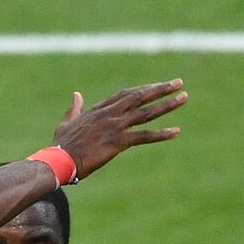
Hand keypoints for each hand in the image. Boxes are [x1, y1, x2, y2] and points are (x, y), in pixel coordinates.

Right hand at [52, 79, 187, 179]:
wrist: (59, 161)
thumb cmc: (60, 145)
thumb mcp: (66, 123)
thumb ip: (74, 108)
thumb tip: (76, 95)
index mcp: (98, 109)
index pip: (125, 94)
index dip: (142, 89)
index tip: (157, 86)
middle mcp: (110, 114)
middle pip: (140, 97)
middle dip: (160, 89)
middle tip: (178, 83)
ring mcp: (115, 127)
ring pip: (146, 112)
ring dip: (167, 104)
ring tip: (184, 98)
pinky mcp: (118, 142)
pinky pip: (144, 136)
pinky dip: (161, 134)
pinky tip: (176, 132)